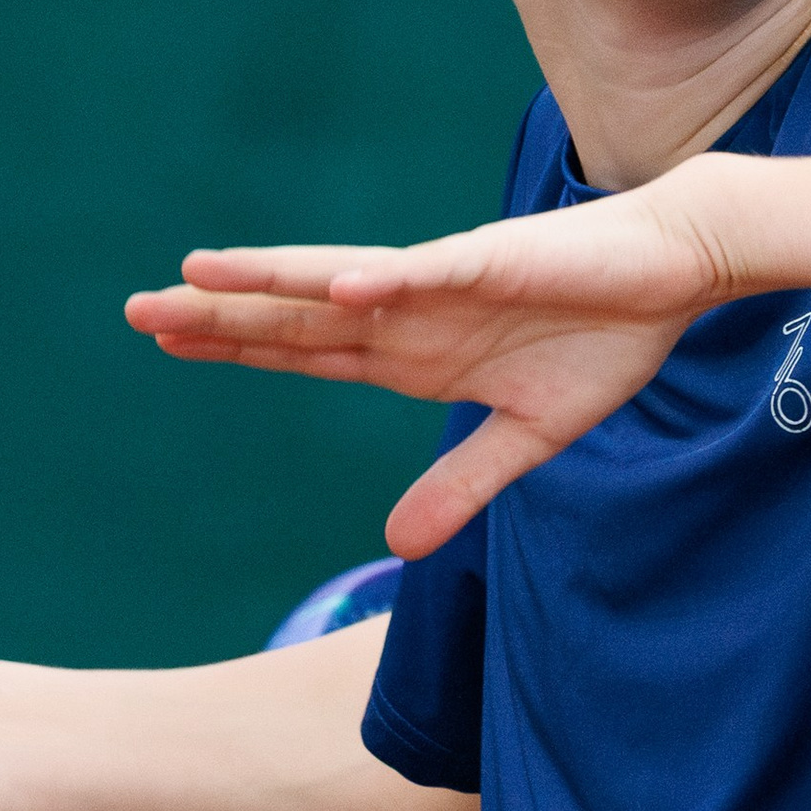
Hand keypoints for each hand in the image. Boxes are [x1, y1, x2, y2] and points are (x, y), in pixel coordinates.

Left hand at [125, 163, 750, 550]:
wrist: (675, 273)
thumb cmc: (606, 338)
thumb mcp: (528, 437)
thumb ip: (460, 485)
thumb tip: (397, 547)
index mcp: (414, 352)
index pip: (306, 352)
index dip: (238, 348)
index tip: (169, 344)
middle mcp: (411, 312)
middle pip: (297, 317)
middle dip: (219, 315)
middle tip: (135, 311)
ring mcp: (443, 285)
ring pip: (338, 282)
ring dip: (269, 280)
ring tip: (197, 275)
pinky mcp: (492, 263)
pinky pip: (427, 272)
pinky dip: (381, 278)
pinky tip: (332, 285)